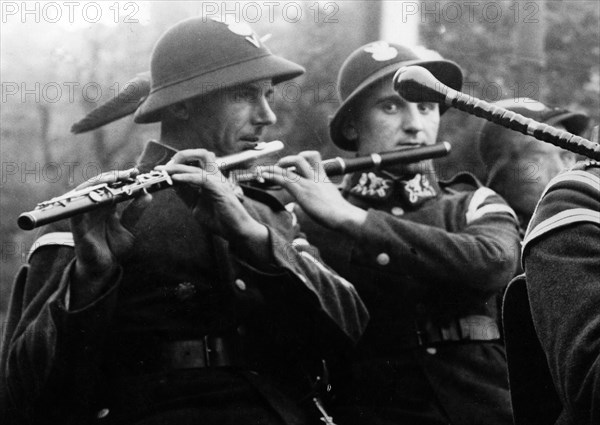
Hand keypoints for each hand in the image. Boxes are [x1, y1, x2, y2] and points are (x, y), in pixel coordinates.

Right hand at [69, 168, 150, 305]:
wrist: (104, 268)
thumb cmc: (114, 247)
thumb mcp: (129, 228)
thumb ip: (135, 212)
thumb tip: (148, 194)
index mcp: (106, 207)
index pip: (113, 187)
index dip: (123, 178)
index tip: (137, 173)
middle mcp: (94, 207)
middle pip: (100, 185)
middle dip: (113, 177)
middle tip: (129, 173)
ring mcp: (84, 214)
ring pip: (87, 191)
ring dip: (100, 183)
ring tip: (114, 178)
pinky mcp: (76, 225)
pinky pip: (77, 209)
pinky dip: (85, 200)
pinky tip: (98, 193)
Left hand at [156, 149, 267, 245]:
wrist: (236, 231)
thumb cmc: (220, 219)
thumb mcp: (196, 205)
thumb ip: (186, 194)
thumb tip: (172, 185)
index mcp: (212, 178)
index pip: (196, 162)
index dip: (179, 162)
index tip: (163, 169)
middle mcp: (216, 176)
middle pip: (201, 154)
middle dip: (181, 156)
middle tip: (166, 166)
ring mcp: (218, 181)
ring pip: (198, 166)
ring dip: (178, 167)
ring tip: (165, 171)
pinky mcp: (219, 189)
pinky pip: (200, 178)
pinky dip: (186, 177)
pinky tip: (175, 179)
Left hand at [258, 151, 366, 232]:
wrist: (344, 217)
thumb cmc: (342, 214)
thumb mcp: (334, 201)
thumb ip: (325, 197)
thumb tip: (321, 205)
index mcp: (324, 178)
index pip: (314, 159)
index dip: (301, 158)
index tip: (290, 165)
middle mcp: (316, 177)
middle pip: (303, 158)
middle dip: (288, 160)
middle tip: (279, 167)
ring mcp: (309, 183)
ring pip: (291, 166)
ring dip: (275, 167)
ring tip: (265, 171)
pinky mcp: (302, 192)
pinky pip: (285, 179)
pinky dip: (272, 176)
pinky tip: (264, 176)